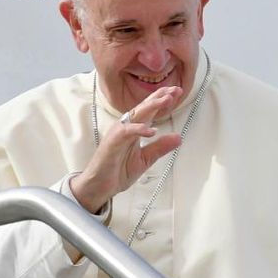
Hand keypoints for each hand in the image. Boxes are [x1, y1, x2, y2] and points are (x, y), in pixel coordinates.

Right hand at [70, 86, 182, 213]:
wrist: (99, 186)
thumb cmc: (117, 171)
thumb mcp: (145, 159)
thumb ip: (160, 147)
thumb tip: (178, 137)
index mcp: (135, 129)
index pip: (150, 110)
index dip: (163, 100)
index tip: (177, 92)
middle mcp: (126, 127)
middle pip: (144, 107)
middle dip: (160, 97)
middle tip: (175, 90)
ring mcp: (118, 133)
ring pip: (136, 115)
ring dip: (151, 106)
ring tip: (166, 100)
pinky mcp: (112, 142)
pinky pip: (126, 132)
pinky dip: (138, 129)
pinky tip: (152, 130)